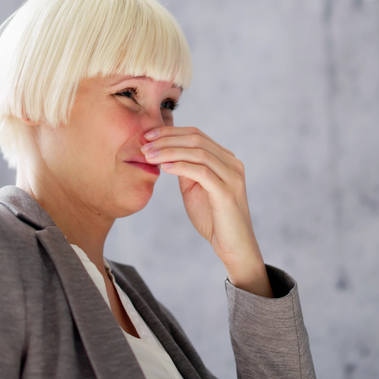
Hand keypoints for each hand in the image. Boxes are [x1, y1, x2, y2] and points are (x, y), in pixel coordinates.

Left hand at [141, 127, 272, 296]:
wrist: (234, 246)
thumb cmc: (214, 219)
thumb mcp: (196, 189)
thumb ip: (186, 170)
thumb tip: (166, 154)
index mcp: (226, 160)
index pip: (197, 135)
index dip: (171, 132)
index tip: (148, 135)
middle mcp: (232, 164)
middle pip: (197, 139)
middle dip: (167, 139)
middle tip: (144, 144)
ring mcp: (232, 177)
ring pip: (198, 152)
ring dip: (169, 151)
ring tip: (149, 155)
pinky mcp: (227, 192)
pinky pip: (201, 172)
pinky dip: (180, 167)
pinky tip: (164, 167)